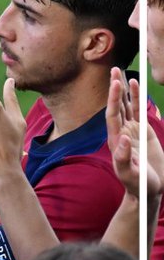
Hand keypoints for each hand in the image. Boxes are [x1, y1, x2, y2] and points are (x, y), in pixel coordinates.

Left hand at [107, 68, 163, 200]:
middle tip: (112, 69)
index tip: (114, 83)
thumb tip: (121, 139)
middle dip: (114, 88)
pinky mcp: (142, 131)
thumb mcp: (130, 174)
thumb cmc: (137, 184)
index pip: (112, 115)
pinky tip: (135, 85)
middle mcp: (121, 132)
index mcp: (115, 140)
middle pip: (116, 105)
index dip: (113, 99)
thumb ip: (123, 158)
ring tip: (120, 72)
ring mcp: (131, 130)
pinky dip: (136, 97)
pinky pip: (138, 110)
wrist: (148, 190)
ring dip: (123, 90)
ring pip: (126, 105)